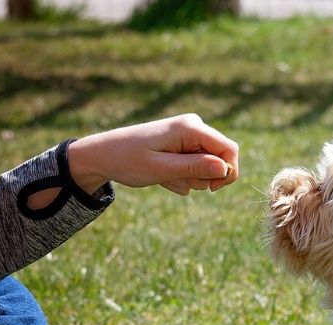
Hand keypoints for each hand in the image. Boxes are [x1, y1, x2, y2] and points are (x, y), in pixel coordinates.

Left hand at [67, 114, 239, 194]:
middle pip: (220, 158)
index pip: (229, 149)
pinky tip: (163, 175)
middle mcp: (194, 126)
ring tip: (166, 177)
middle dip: (204, 176)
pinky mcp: (183, 144)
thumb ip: (195, 167)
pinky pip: (195, 165)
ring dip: (191, 178)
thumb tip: (225, 168)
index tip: (212, 190)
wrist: (103, 156)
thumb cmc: (128, 161)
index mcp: (191, 127)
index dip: (228, 172)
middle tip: (177, 180)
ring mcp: (189, 135)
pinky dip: (182, 175)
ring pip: (208, 165)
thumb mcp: (161, 169)